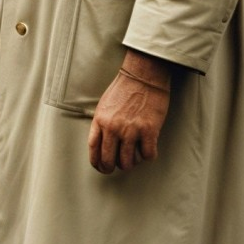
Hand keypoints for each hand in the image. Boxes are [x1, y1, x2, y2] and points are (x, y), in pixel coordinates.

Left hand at [88, 56, 170, 174]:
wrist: (143, 75)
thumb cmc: (124, 89)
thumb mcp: (104, 106)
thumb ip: (101, 124)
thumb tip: (103, 143)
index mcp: (100, 122)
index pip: (94, 151)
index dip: (97, 163)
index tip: (102, 167)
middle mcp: (113, 129)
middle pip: (109, 161)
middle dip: (112, 168)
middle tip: (118, 167)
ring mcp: (131, 131)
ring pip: (128, 162)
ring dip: (131, 163)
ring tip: (134, 158)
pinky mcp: (149, 131)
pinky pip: (147, 155)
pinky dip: (148, 156)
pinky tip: (148, 150)